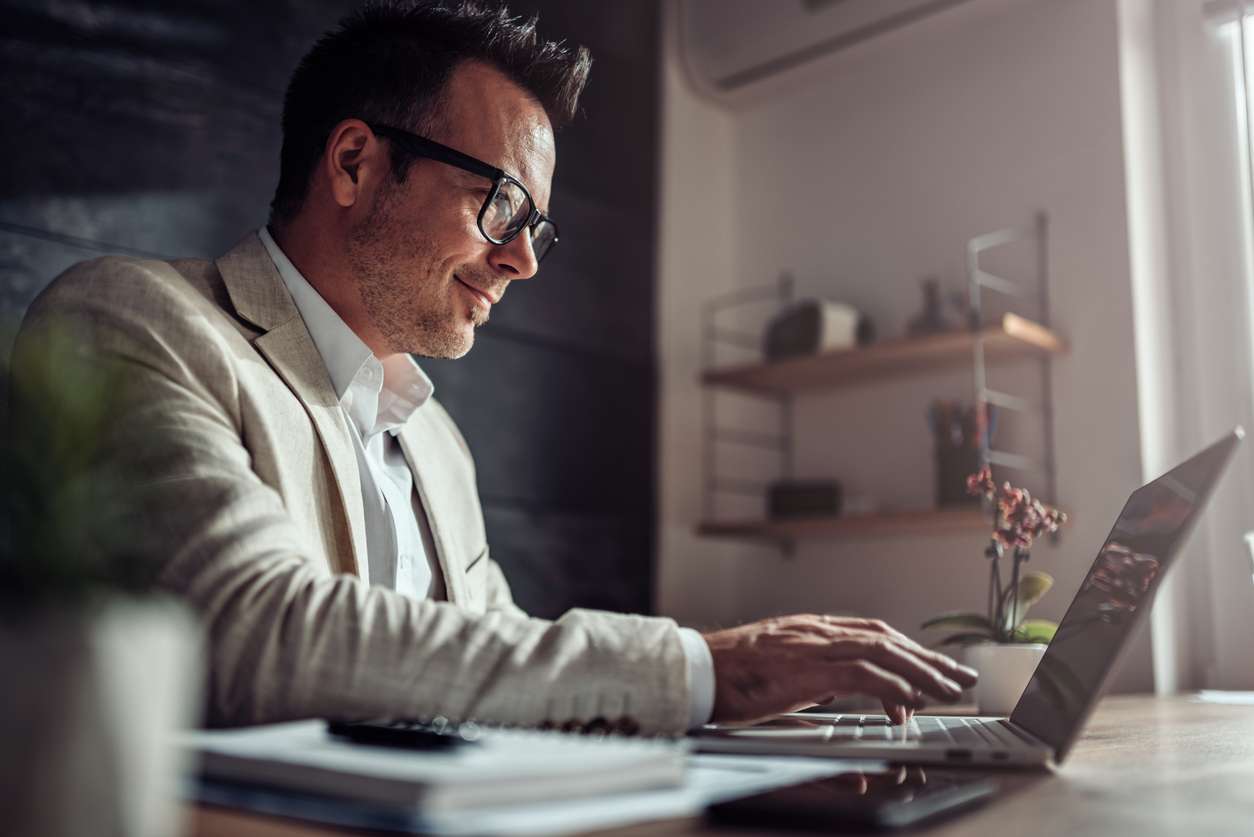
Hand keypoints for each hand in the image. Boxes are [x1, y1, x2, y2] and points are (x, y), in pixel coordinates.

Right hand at [702, 615, 977, 725]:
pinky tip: (910, 701)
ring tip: (948, 691)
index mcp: (811, 630)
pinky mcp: (809, 669)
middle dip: (927, 658)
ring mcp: (814, 646)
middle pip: (887, 638)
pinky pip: (863, 674)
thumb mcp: (778, 674)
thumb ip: (811, 683)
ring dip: (921, 671)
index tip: (930, 666)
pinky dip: (892, 687)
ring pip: (883, 652)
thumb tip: (833, 698)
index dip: (906, 649)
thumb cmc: (729, 676)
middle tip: (958, 676)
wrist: (697, 670)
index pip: (871, 633)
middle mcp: (818, 631)